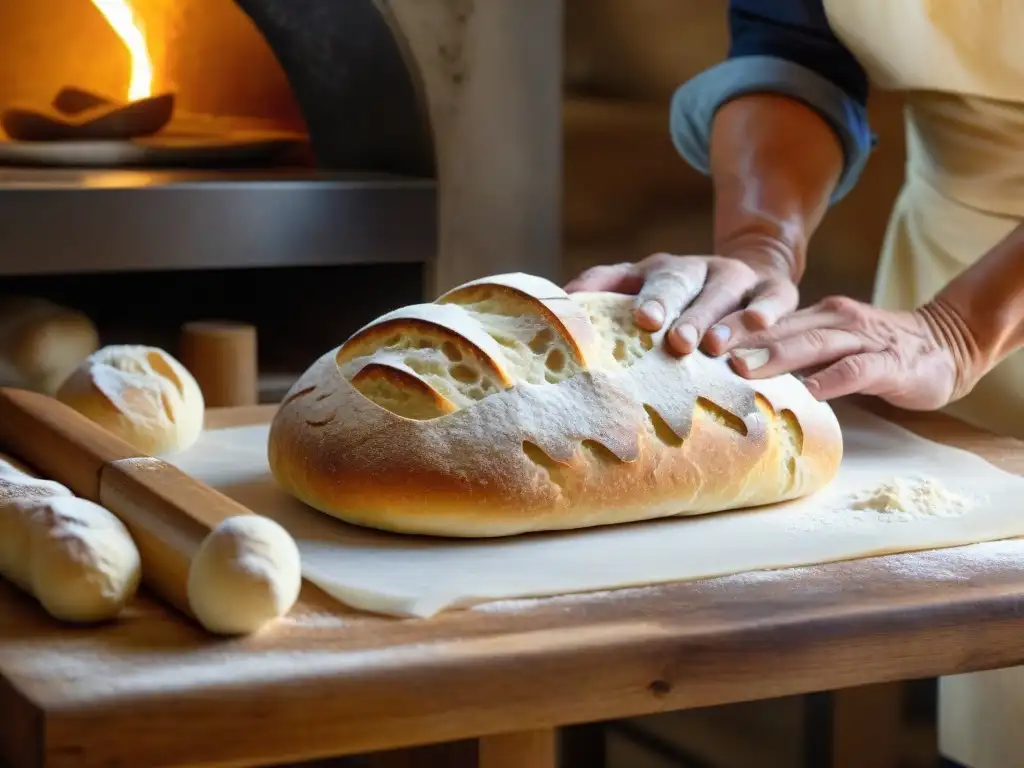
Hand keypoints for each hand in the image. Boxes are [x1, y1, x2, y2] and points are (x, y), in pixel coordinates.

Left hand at [564, 252, 798, 355]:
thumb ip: (602, 289)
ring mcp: (738, 278)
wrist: (746, 278)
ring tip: (714, 347)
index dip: (648, 298)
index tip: (644, 320)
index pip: (649, 280)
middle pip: (686, 284)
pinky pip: (774, 297)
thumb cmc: (678, 301)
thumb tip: (555, 301)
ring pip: (728, 293)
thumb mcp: (640, 289)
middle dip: (681, 312)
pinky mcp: (776, 289)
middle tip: (677, 341)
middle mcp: (699, 269)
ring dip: (721, 320)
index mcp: (662, 270)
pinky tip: (762, 325)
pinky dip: (767, 310)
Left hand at [727, 296, 976, 409]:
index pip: (766, 320)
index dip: (727, 327)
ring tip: (741, 367)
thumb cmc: (875, 353)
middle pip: (781, 327)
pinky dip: (833, 378)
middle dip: (740, 337)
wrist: (948, 345)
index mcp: (816, 316)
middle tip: (702, 348)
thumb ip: (791, 356)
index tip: (691, 337)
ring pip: (814, 343)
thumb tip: (734, 375)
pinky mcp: (891, 362)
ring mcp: (864, 338)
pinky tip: (810, 391)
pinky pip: (858, 369)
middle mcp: (836, 319)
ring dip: (776, 354)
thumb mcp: (827, 348)